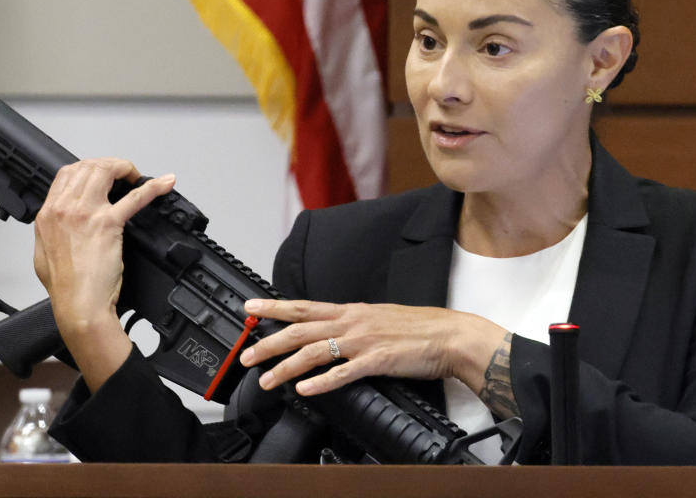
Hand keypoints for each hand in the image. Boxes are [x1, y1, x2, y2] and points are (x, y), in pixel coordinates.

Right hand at [33, 157, 174, 390]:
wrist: (78, 305)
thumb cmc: (65, 286)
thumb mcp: (44, 252)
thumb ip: (52, 231)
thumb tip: (60, 223)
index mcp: (48, 214)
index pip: (67, 173)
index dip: (88, 167)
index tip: (101, 174)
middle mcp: (64, 208)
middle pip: (88, 166)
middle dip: (109, 165)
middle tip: (122, 174)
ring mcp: (86, 213)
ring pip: (106, 171)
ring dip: (125, 169)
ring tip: (136, 176)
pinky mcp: (108, 224)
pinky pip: (135, 197)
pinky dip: (153, 187)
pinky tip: (164, 184)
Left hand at [238, 299, 505, 397]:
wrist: (449, 335)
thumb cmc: (418, 328)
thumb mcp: (378, 318)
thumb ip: (353, 324)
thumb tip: (331, 332)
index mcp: (351, 311)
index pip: (303, 307)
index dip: (274, 307)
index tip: (249, 306)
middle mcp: (352, 322)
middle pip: (299, 331)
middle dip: (268, 343)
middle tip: (246, 355)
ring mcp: (363, 341)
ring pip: (314, 352)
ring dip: (285, 366)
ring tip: (266, 379)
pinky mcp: (376, 361)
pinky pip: (342, 372)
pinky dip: (321, 382)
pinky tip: (305, 389)